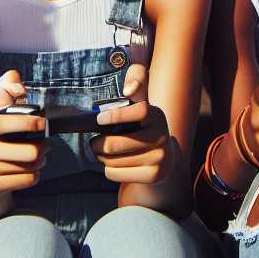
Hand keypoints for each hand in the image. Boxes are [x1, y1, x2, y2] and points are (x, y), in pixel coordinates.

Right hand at [0, 71, 48, 194]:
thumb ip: (8, 90)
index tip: (45, 123)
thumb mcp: (0, 113)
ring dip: (40, 162)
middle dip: (43, 148)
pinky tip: (30, 170)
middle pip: (27, 152)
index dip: (27, 123)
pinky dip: (34, 175)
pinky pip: (26, 181)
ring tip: (38, 156)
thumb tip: (14, 75)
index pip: (3, 123)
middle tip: (46, 145)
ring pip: (29, 167)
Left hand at [90, 63, 172, 184]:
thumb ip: (136, 81)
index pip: (139, 111)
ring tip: (103, 153)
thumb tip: (129, 89)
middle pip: (118, 143)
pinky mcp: (154, 176)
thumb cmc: (142, 127)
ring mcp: (160, 157)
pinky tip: (114, 164)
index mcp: (157, 115)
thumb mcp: (141, 103)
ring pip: (114, 161)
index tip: (99, 119)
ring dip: (102, 157)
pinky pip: (117, 174)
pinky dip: (109, 170)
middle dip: (98, 144)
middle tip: (93, 143)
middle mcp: (162, 136)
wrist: (164, 158)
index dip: (117, 115)